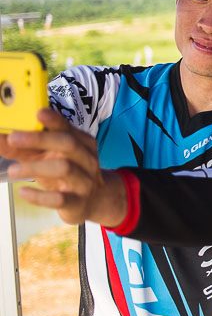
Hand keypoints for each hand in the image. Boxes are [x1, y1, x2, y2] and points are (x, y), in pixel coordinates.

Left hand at [4, 109, 125, 226]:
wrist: (95, 199)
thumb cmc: (67, 173)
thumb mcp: (47, 158)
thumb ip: (23, 149)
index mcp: (81, 143)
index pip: (67, 129)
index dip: (54, 121)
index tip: (38, 113)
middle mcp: (86, 159)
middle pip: (68, 144)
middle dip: (40, 139)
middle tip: (13, 138)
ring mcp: (84, 181)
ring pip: (64, 168)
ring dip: (35, 167)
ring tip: (12, 170)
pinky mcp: (77, 202)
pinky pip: (60, 199)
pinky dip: (39, 196)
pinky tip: (23, 192)